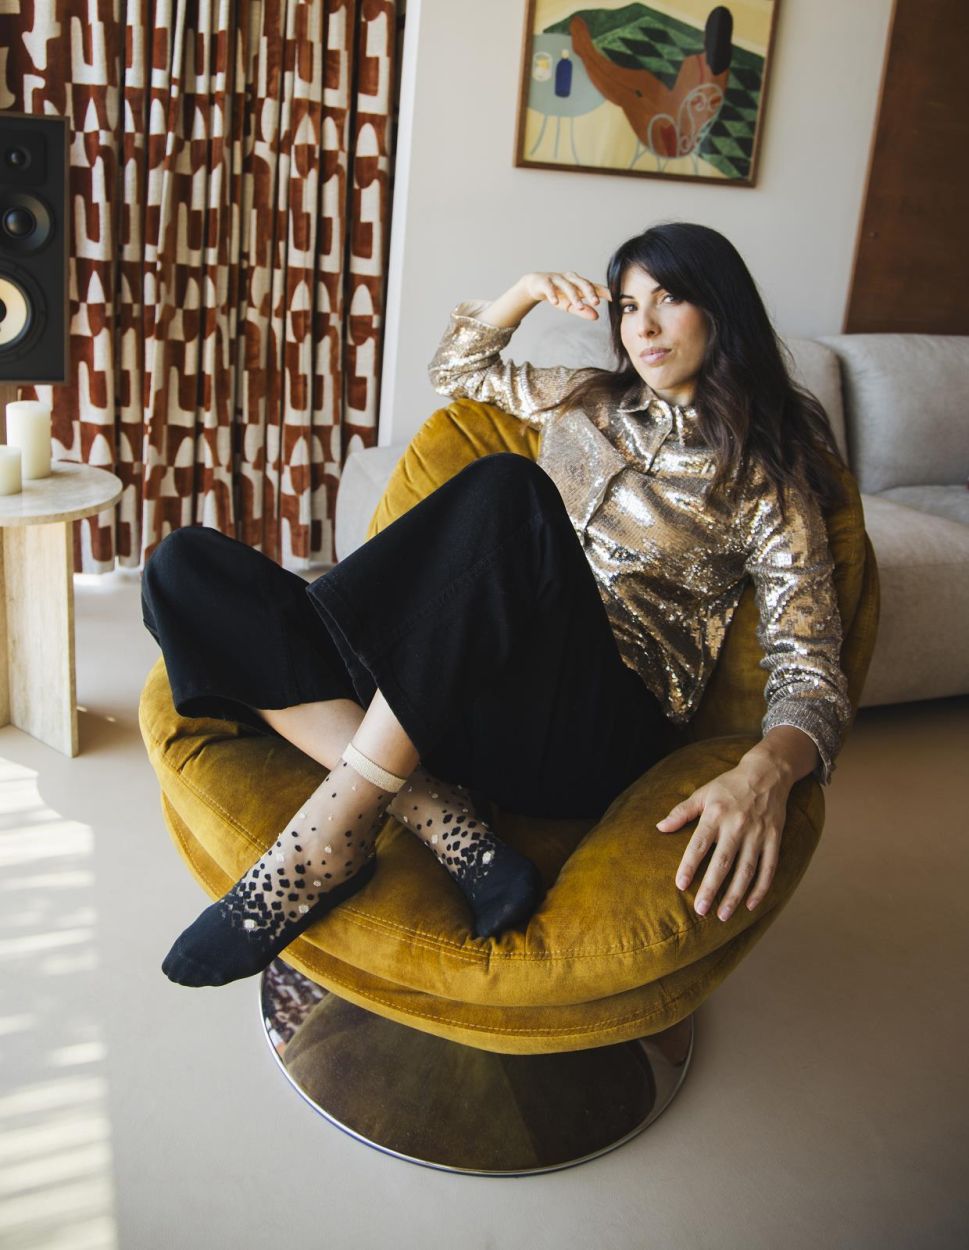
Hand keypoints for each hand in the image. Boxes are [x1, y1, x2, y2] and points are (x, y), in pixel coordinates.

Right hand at [520, 271, 610, 319]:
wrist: (536, 285)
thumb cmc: (558, 294)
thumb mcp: (570, 305)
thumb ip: (583, 310)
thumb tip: (597, 317)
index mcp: (579, 283)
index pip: (594, 286)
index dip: (604, 292)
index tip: (614, 298)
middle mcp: (571, 278)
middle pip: (583, 283)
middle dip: (590, 292)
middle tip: (596, 302)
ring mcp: (558, 278)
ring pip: (568, 286)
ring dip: (574, 296)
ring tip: (579, 306)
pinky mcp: (545, 281)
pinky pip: (550, 287)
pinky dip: (553, 294)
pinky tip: (555, 302)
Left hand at [655, 756, 790, 920]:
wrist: (767, 773)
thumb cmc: (729, 785)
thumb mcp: (703, 793)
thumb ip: (681, 812)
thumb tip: (660, 827)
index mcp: (715, 815)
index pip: (699, 845)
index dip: (689, 865)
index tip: (680, 885)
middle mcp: (737, 826)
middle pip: (722, 863)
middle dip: (711, 888)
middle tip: (701, 910)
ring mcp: (757, 834)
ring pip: (746, 870)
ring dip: (735, 895)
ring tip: (722, 915)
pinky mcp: (774, 839)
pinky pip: (769, 868)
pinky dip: (761, 888)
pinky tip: (751, 904)